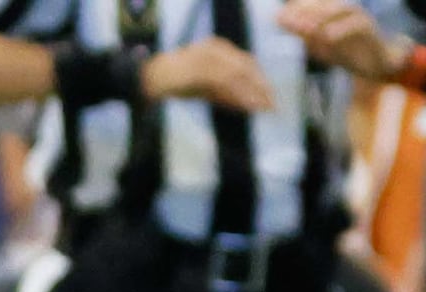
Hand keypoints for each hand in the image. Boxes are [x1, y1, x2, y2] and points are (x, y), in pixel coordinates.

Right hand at [144, 34, 276, 109]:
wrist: (153, 78)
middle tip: (272, 106)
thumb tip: (252, 106)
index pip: (247, 63)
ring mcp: (207, 56)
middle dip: (261, 87)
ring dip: (252, 92)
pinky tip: (248, 106)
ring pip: (238, 74)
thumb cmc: (181, 84)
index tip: (271, 99)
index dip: (261, 80)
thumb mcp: (209, 89)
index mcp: (219, 48)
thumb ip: (229, 95)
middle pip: (246, 66)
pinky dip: (238, 93)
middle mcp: (215, 48)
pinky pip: (225, 81)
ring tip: (263, 109)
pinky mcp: (200, 67)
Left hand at [275, 0, 405, 80]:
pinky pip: (354, 25)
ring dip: (321, 17)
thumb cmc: (348, 53)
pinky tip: (328, 37)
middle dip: (304, 11)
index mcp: (330, 10)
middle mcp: (342, 8)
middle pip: (322, 3)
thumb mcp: (321, 46)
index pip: (309, 3)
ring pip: (338, 9)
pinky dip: (340, 29)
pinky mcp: (368, 26)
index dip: (294, 9)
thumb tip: (278, 20)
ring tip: (306, 28)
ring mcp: (356, 15)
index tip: (277, 19)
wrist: (377, 66)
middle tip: (288, 22)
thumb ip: (302, 33)